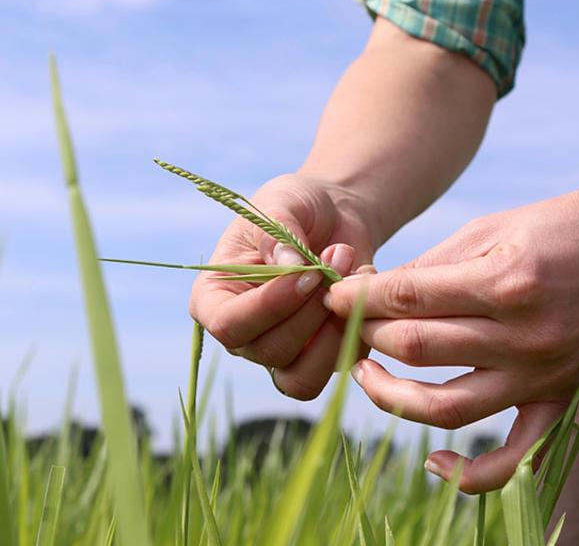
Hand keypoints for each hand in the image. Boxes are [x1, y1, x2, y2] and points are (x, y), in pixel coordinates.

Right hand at [189, 173, 375, 399]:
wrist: (334, 217)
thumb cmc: (296, 206)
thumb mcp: (281, 201)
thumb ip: (277, 232)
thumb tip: (291, 266)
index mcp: (214, 298)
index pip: (229, 325)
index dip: (269, 307)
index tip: (307, 273)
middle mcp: (242, 334)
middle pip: (270, 351)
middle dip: (312, 310)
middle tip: (338, 258)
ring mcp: (279, 353)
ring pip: (302, 377)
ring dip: (336, 332)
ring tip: (353, 277)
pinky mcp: (317, 358)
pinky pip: (338, 368)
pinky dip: (358, 333)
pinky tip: (365, 290)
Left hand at [325, 187, 578, 493]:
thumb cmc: (563, 226)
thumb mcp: (492, 227)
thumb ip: (431, 267)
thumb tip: (373, 295)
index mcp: (505, 281)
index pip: (406, 299)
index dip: (356, 298)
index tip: (331, 295)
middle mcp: (524, 336)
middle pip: (415, 349)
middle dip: (365, 333)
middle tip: (345, 322)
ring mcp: (543, 376)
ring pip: (445, 407)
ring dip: (389, 395)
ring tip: (365, 373)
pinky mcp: (561, 402)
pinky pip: (512, 460)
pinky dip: (468, 474)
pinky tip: (433, 460)